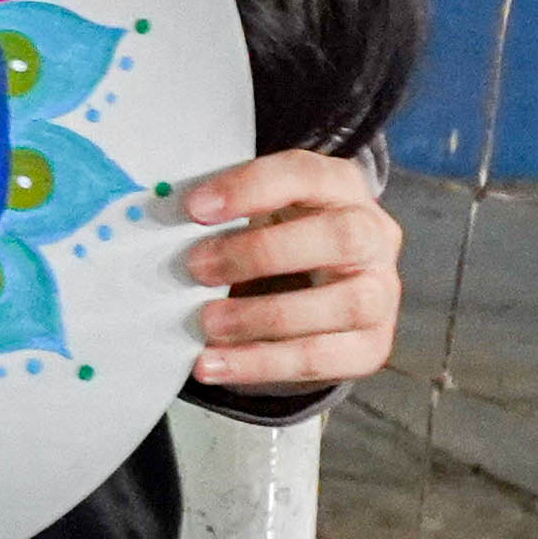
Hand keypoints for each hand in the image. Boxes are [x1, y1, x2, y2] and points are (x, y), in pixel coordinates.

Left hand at [181, 148, 403, 395]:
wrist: (314, 287)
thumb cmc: (274, 234)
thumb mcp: (255, 210)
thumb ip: (221, 212)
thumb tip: (155, 221)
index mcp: (341, 187)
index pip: (306, 175)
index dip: (251, 188)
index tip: (193, 208)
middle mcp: (374, 236)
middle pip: (341, 238)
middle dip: (262, 254)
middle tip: (196, 268)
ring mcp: (382, 294)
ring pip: (344, 305)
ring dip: (264, 317)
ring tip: (205, 324)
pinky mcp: (371, 346)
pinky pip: (326, 359)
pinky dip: (263, 363)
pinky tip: (215, 363)